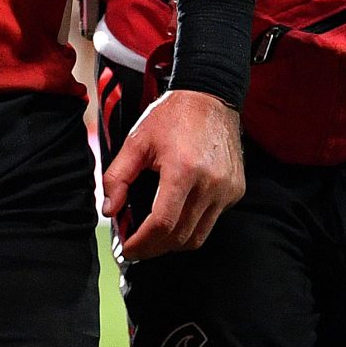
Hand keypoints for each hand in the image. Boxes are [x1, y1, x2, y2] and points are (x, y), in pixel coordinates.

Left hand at [100, 89, 244, 259]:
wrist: (210, 97)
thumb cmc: (171, 116)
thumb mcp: (136, 141)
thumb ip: (117, 177)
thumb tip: (109, 210)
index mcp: (183, 170)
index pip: (162, 224)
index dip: (142, 243)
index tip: (128, 249)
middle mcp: (210, 184)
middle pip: (180, 237)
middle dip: (154, 248)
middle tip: (136, 248)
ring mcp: (227, 189)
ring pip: (198, 236)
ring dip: (172, 243)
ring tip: (152, 237)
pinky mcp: (236, 191)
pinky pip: (211, 220)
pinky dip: (191, 225)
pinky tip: (176, 215)